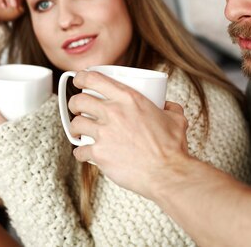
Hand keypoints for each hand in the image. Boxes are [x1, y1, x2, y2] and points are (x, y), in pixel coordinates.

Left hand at [68, 71, 189, 198]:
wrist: (167, 172)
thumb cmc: (171, 148)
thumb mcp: (175, 118)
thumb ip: (170, 108)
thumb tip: (167, 105)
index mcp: (129, 98)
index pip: (94, 79)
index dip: (82, 77)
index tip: (80, 81)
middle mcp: (113, 112)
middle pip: (79, 101)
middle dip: (74, 104)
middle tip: (78, 109)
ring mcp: (104, 133)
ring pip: (76, 124)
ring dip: (76, 127)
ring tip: (80, 131)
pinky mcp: (99, 154)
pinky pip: (79, 150)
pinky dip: (81, 152)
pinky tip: (86, 153)